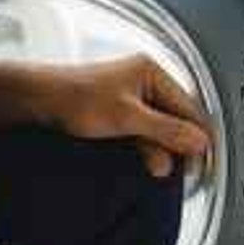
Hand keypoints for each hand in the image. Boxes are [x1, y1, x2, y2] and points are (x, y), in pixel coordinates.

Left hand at [44, 55, 212, 179]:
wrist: (41, 100)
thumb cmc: (76, 98)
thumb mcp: (128, 118)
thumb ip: (167, 131)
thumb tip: (199, 141)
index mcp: (153, 72)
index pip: (190, 108)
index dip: (199, 137)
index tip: (203, 162)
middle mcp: (146, 80)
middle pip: (178, 118)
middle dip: (181, 146)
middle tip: (184, 171)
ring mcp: (134, 95)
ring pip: (162, 127)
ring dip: (163, 149)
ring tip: (161, 170)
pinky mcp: (121, 109)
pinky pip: (146, 130)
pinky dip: (149, 147)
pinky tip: (150, 162)